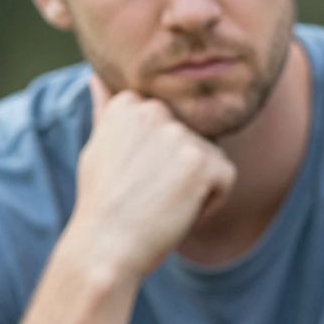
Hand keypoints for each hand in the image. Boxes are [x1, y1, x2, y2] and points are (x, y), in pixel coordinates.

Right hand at [66, 74, 236, 279]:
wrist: (106, 246)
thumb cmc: (103, 203)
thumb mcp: (98, 148)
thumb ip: (108, 111)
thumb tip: (97, 77)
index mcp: (129, 102)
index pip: (173, 124)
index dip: (160, 158)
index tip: (135, 178)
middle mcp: (155, 110)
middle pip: (195, 139)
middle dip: (181, 170)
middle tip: (148, 193)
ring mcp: (180, 134)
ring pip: (212, 159)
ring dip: (195, 186)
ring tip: (159, 202)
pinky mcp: (204, 161)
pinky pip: (226, 180)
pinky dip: (209, 203)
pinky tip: (176, 212)